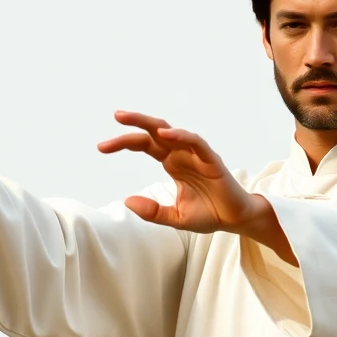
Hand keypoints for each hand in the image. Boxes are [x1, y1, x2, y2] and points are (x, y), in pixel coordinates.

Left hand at [97, 111, 259, 233]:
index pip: (144, 145)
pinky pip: (196, 142)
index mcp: (171, 163)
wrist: (234, 220)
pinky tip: (165, 135)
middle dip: (134, 123)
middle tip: (115, 116)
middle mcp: (181, 154)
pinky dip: (181, 136)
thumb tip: (127, 202)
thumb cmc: (208, 214)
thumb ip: (153, 212)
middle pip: (154, 132)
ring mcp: (196, 155)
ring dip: (150, 123)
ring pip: (171, 131)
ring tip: (129, 118)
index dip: (124, 143)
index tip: (101, 147)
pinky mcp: (212, 160)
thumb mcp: (174, 218)